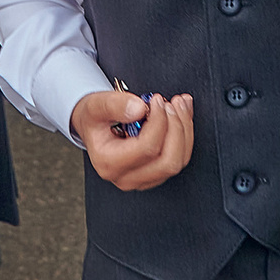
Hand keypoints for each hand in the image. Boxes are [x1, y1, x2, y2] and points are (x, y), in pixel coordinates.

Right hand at [72, 87, 193, 190]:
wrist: (94, 128)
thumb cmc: (95, 118)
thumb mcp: (97, 105)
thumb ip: (115, 104)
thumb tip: (140, 108)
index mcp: (109, 163)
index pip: (146, 148)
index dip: (158, 121)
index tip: (156, 100)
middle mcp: (126, 177)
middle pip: (167, 162)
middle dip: (176, 128)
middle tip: (170, 103)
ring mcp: (142, 179)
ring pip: (178, 161)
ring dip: (184, 130)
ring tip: (178, 105)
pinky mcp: (155, 174)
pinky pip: (179, 158)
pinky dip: (185, 134)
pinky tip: (181, 113)